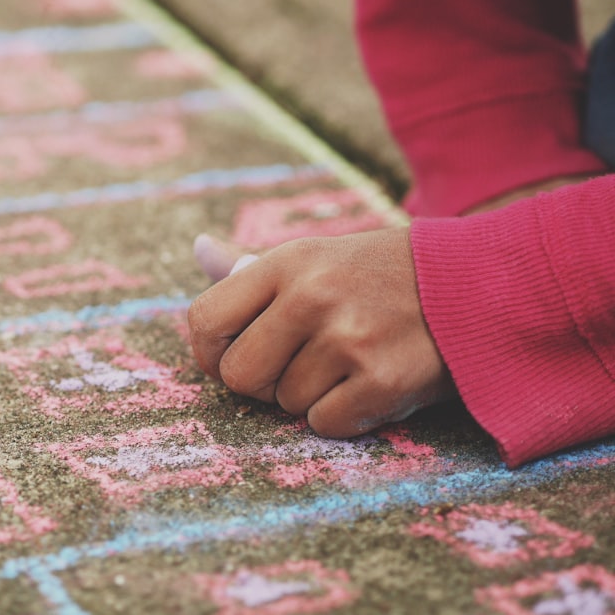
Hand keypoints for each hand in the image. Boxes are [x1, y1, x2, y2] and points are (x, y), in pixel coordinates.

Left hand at [188, 229, 456, 436]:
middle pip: (238, 375)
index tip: (233, 355)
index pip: (205, 320)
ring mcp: (348, 339)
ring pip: (285, 403)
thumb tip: (198, 249)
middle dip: (260, 382)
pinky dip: (342, 415)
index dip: (210, 350)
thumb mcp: (315, 256)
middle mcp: (311, 296)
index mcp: (286, 262)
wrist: (475, 283)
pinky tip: (368, 384)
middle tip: (294, 366)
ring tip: (347, 363)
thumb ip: (250, 267)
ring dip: (309, 395)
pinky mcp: (384, 381)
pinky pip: (325, 424)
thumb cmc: (378, 275)